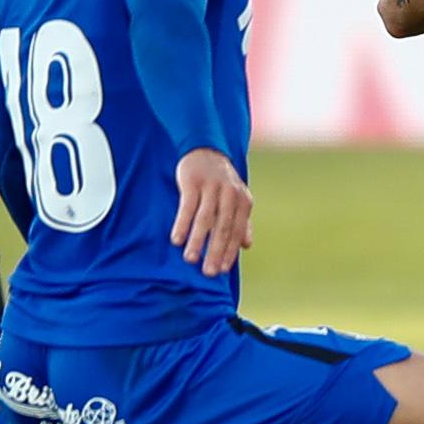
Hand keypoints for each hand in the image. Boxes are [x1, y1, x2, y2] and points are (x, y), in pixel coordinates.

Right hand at [168, 147, 253, 276]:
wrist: (205, 151)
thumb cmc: (221, 182)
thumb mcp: (236, 199)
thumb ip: (242, 222)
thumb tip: (247, 245)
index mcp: (243, 201)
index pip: (237, 231)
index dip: (230, 252)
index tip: (222, 270)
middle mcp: (230, 194)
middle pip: (222, 228)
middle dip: (215, 252)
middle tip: (208, 272)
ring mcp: (211, 187)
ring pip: (205, 219)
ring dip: (198, 241)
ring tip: (191, 260)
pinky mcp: (193, 182)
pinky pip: (187, 207)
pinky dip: (182, 224)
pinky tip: (176, 240)